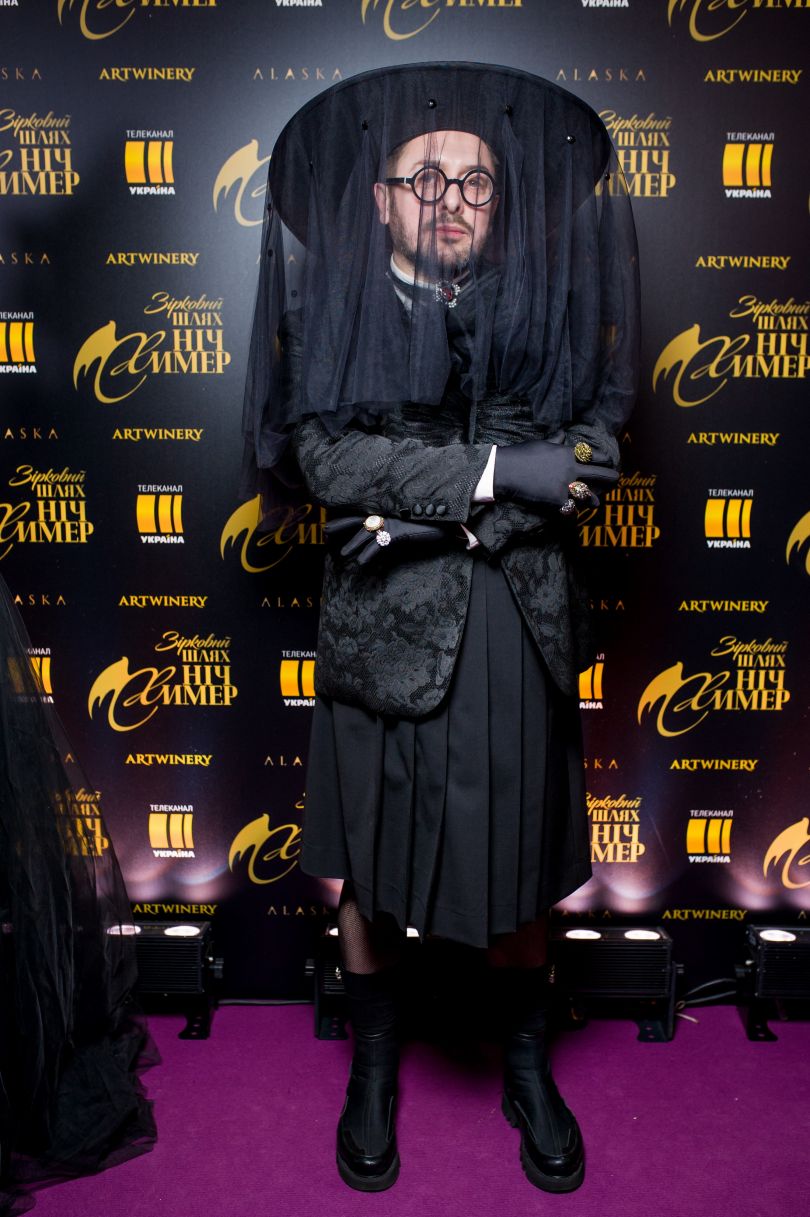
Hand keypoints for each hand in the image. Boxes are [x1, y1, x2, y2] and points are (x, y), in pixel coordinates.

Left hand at [324, 516, 450, 566]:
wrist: (448, 519)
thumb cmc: (431, 521)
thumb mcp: (410, 523)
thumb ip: (398, 527)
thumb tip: (389, 536)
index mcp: (386, 511)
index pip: (362, 513)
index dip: (345, 518)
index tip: (331, 523)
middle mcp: (386, 515)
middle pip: (358, 519)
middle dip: (340, 525)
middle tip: (324, 531)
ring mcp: (392, 523)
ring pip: (366, 534)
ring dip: (353, 544)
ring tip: (342, 554)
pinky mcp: (398, 533)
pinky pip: (380, 545)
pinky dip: (369, 555)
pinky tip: (361, 563)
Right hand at [493, 439, 617, 506]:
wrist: (505, 470)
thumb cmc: (521, 454)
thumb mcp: (541, 443)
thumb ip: (556, 441)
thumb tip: (563, 434)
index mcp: (568, 453)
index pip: (596, 456)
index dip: (605, 460)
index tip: (609, 462)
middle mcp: (571, 469)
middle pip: (601, 474)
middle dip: (611, 478)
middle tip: (616, 481)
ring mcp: (565, 486)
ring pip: (589, 496)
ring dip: (593, 500)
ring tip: (596, 503)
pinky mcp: (556, 500)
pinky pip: (571, 509)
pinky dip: (573, 512)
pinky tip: (573, 514)